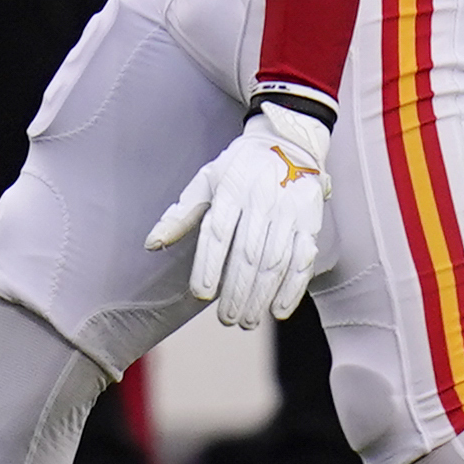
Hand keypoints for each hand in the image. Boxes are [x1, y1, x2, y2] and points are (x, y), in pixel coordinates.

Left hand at [148, 96, 336, 332]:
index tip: (201, 295)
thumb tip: (152, 245)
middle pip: (248, 254)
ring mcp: (289, 212)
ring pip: (276, 261)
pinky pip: (303, 259)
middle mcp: (262, 200)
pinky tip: (278, 310)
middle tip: (226, 319)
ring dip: (261, 295)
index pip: (218, 233)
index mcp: (232, 189)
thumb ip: (180, 215)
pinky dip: (293, 288)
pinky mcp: (310, 222)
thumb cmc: (239, 168)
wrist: (289, 142)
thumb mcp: (205, 181)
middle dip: (237, 291)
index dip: (209, 266)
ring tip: (247, 321)